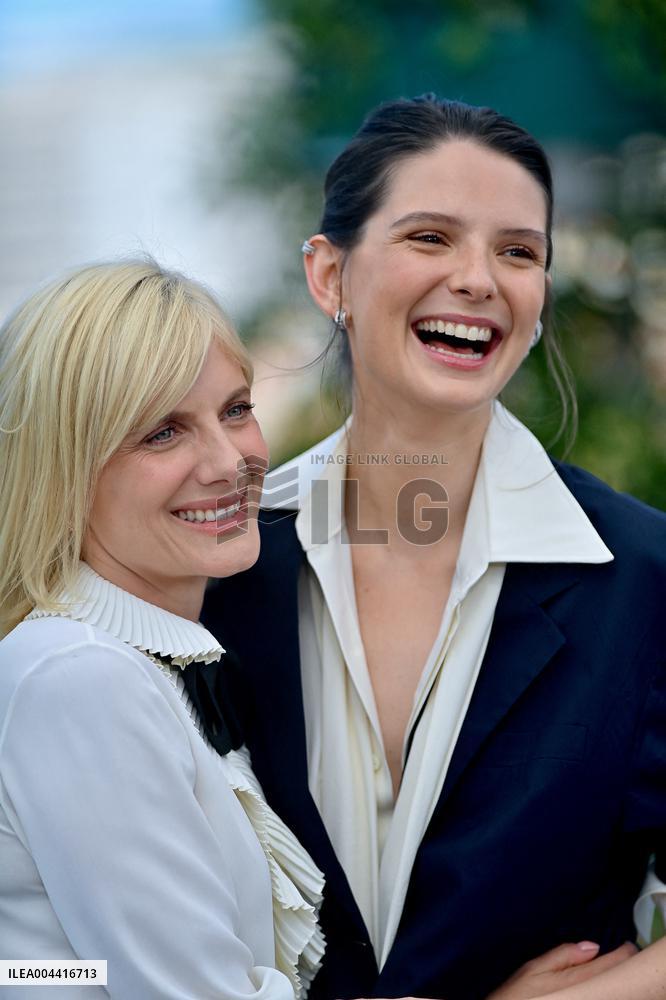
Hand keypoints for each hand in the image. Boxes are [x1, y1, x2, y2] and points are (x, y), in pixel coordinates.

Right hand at [486, 940, 637, 998]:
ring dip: (614, 978)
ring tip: (614, 969)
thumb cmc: (517, 994)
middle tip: (625, 956)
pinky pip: (600, 996)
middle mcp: (587, 995)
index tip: (628, 947)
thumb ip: (564, 955)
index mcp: (577, 980)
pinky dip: (605, 990)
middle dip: (622, 966)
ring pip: (611, 991)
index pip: (611, 965)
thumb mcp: (535, 968)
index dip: (624, 954)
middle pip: (616, 979)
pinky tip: (602, 985)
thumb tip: (593, 947)